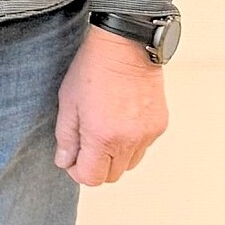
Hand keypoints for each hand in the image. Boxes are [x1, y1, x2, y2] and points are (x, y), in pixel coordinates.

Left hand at [53, 24, 168, 185]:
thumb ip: (66, 137)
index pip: (92, 178)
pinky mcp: (159, 126)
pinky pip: (143, 147)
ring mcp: (147, 135)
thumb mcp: (68, 102)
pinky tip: (120, 120)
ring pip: (129, 164)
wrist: (126, 46)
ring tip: (103, 129)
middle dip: (95, 166)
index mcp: (102, 136)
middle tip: (85, 144)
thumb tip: (65, 162)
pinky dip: (130, 143)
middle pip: (111, 175)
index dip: (78, 172)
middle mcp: (128, 140)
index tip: (72, 159)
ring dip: (114, 156)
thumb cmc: (92, 69)